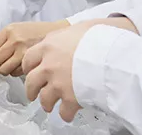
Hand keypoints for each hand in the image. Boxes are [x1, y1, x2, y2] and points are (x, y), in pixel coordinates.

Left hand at [0, 20, 69, 76]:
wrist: (56, 33)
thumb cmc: (36, 32)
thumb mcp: (18, 29)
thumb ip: (4, 39)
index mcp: (9, 30)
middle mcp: (14, 39)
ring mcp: (23, 50)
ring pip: (4, 68)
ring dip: (4, 72)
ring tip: (9, 69)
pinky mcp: (31, 61)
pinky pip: (16, 72)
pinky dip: (15, 73)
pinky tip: (19, 69)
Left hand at [22, 18, 137, 118]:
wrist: (112, 54)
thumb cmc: (99, 37)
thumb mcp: (78, 27)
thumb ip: (65, 35)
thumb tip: (67, 37)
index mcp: (48, 47)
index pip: (29, 58)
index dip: (28, 67)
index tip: (30, 71)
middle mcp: (49, 66)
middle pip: (31, 81)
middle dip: (31, 90)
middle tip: (33, 93)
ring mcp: (58, 83)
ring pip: (44, 99)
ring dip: (46, 103)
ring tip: (49, 106)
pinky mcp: (70, 99)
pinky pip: (64, 112)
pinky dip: (66, 114)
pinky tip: (68, 113)